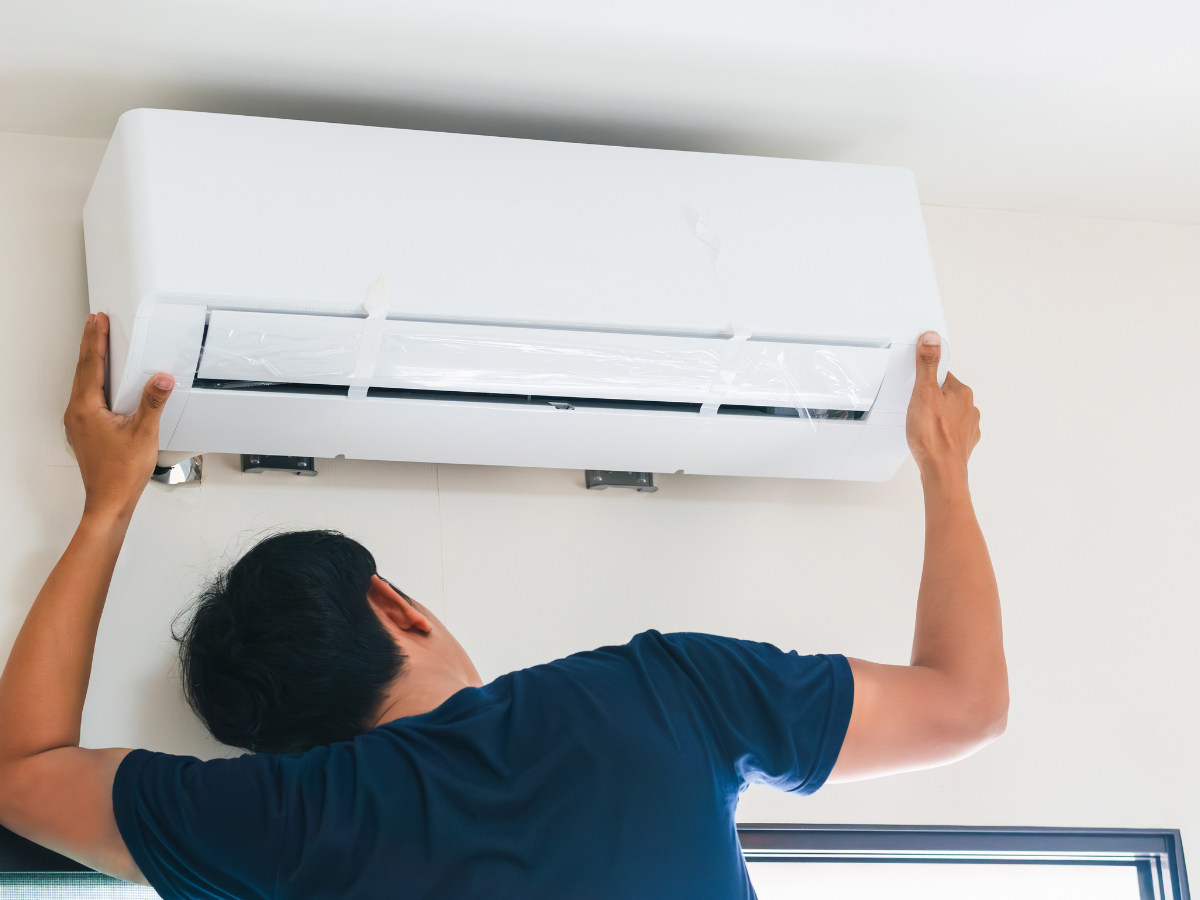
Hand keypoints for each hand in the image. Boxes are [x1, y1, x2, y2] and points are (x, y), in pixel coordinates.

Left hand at [64, 313, 174, 519]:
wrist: (109, 500)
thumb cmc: (121, 473)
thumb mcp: (144, 433)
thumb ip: (153, 403)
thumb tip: (161, 379)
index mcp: (86, 408)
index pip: (91, 364)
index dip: (95, 339)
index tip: (98, 321)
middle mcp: (76, 412)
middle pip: (82, 369)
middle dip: (89, 343)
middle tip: (94, 323)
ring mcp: (78, 422)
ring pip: (82, 381)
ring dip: (90, 360)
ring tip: (97, 343)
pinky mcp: (84, 429)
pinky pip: (86, 395)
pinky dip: (93, 379)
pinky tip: (102, 379)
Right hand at [905, 332, 980, 483]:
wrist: (941, 471)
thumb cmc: (933, 437)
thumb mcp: (924, 393)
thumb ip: (927, 365)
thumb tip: (931, 339)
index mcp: (962, 393)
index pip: (943, 375)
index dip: (927, 380)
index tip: (918, 385)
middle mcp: (970, 409)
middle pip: (946, 395)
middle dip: (932, 399)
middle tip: (916, 406)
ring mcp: (968, 428)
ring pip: (949, 415)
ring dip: (937, 417)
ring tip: (922, 423)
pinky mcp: (962, 445)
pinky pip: (950, 433)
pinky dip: (940, 434)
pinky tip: (929, 438)